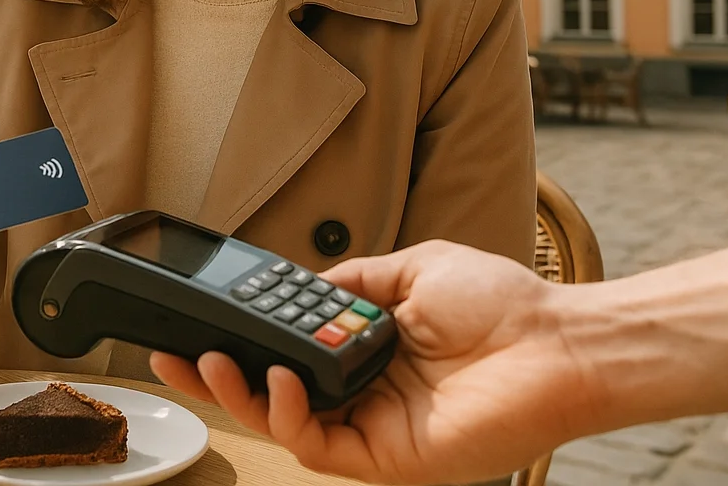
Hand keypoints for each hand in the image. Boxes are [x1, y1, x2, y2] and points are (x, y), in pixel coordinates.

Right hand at [150, 241, 593, 485]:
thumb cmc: (501, 305)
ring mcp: (373, 428)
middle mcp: (363, 393)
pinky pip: (318, 447)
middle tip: (171, 354)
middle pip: (271, 395)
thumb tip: (301, 284)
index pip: (287, 352)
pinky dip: (287, 416)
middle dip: (214, 376)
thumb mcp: (410, 268)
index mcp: (367, 350)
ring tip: (213, 362)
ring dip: (240, 395)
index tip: (202, 317)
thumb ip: (352, 278)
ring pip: (284, 425)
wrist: (556, 341)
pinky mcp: (388, 459)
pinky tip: (280, 380)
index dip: (242, 340)